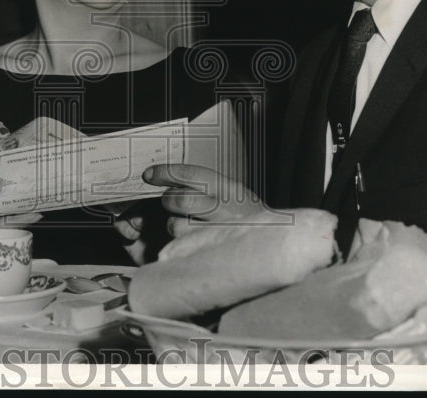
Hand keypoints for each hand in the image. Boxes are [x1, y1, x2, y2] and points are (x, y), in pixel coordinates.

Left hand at [142, 163, 267, 237]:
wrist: (277, 245)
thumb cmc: (249, 218)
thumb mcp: (235, 194)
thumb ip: (207, 187)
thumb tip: (171, 182)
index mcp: (228, 189)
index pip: (190, 174)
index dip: (165, 172)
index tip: (150, 175)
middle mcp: (224, 209)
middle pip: (180, 199)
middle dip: (169, 201)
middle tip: (170, 203)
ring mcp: (218, 233)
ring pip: (177, 226)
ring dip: (175, 226)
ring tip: (187, 227)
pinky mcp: (211, 254)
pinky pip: (183, 249)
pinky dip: (180, 246)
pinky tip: (190, 244)